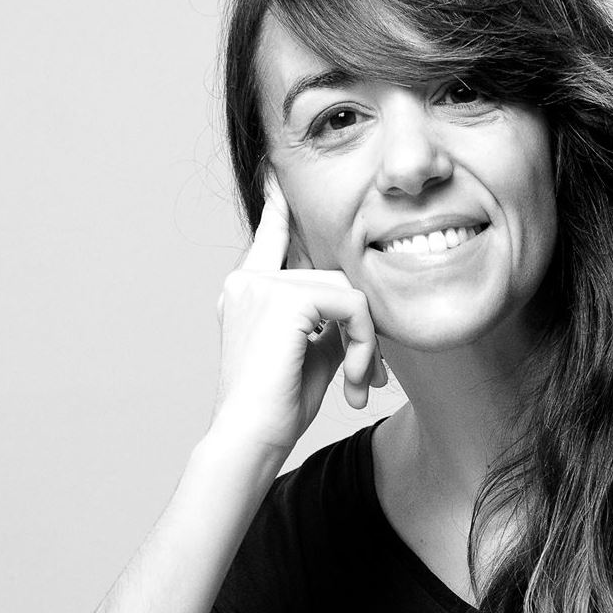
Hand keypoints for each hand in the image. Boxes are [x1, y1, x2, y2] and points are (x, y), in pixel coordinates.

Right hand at [210, 175, 386, 457]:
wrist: (251, 438)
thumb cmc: (278, 407)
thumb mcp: (309, 352)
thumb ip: (325, 317)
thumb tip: (356, 300)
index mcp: (246, 290)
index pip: (270, 234)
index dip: (279, 205)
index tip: (277, 174)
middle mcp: (248, 280)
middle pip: (333, 276)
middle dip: (360, 327)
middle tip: (366, 377)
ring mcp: (261, 284)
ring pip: (347, 292)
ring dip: (365, 343)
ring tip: (358, 384)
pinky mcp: (283, 297)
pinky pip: (352, 305)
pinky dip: (365, 344)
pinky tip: (354, 379)